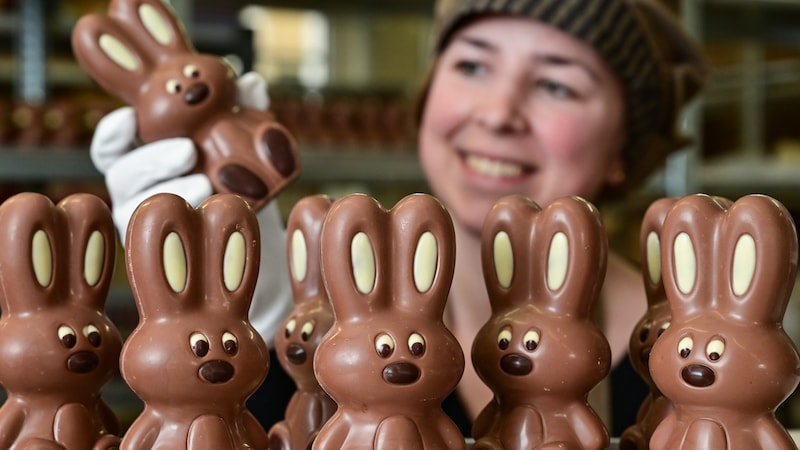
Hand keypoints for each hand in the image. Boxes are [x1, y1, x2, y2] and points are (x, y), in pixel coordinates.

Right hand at [90, 71, 269, 240]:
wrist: (250, 223)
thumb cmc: (233, 172)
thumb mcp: (240, 137)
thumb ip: (242, 108)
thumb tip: (251, 84)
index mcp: (142, 155)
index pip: (111, 145)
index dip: (113, 132)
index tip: (130, 117)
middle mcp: (137, 188)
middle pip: (123, 174)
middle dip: (153, 160)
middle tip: (189, 150)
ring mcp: (148, 219)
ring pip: (143, 206)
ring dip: (174, 190)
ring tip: (206, 182)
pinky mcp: (166, 244)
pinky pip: (169, 234)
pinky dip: (190, 219)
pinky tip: (212, 208)